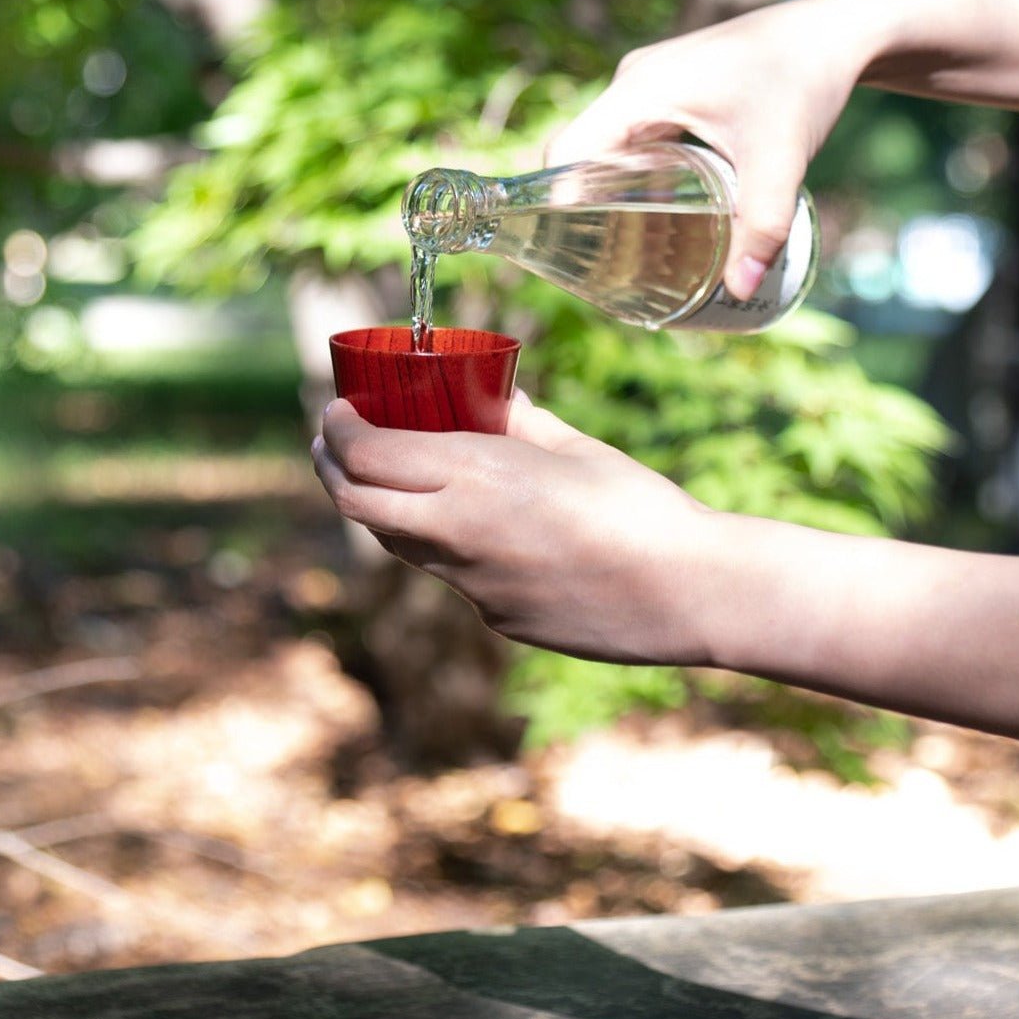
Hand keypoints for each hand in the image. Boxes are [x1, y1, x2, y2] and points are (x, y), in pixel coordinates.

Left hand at [311, 393, 724, 665]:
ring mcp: (472, 585)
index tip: (335, 411)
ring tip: (390, 478)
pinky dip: (444, 545)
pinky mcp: (495, 617)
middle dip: (330, 469)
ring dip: (380, 508)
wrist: (689, 592)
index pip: (366, 454)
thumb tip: (497, 401)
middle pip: (354, 504)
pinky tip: (480, 528)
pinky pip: (451, 575)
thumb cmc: (640, 506)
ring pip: (396, 544)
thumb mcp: (576, 447)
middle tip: (330, 445)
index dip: (336, 430)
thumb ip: (521, 421)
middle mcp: (457, 533)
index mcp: (475, 477)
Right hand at [545, 0, 880, 297]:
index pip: (568, 151)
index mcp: (640, 89)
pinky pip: (629, 135)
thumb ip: (762, 224)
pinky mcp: (668, 88)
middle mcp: (633, 81)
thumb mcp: (781, 157)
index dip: (558, 202)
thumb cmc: (806, 82)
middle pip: (579, 153)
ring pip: (604, 146)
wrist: (838, 32)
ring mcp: (648, 82)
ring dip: (604, 191)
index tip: (571, 251)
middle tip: (597, 263)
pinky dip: (629, 172)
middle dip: (581, 207)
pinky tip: (650, 211)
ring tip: (618, 247)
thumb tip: (742, 289)